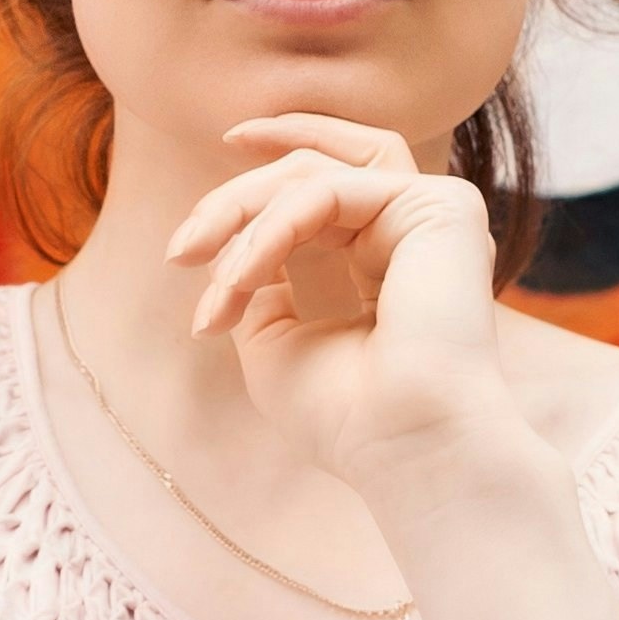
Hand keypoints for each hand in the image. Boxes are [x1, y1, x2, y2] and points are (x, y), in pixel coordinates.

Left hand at [165, 113, 514, 487]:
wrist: (404, 448)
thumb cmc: (344, 414)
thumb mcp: (275, 338)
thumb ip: (258, 280)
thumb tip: (229, 245)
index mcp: (384, 258)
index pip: (314, 195)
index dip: (244, 207)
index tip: (182, 252)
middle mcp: (413, 229)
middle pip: (309, 171)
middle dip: (233, 202)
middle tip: (179, 252)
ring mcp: (430, 213)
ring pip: (314, 171)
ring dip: (245, 213)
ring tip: (210, 273)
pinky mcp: (439, 205)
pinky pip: (327, 190)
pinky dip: (272, 228)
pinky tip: (242, 277)